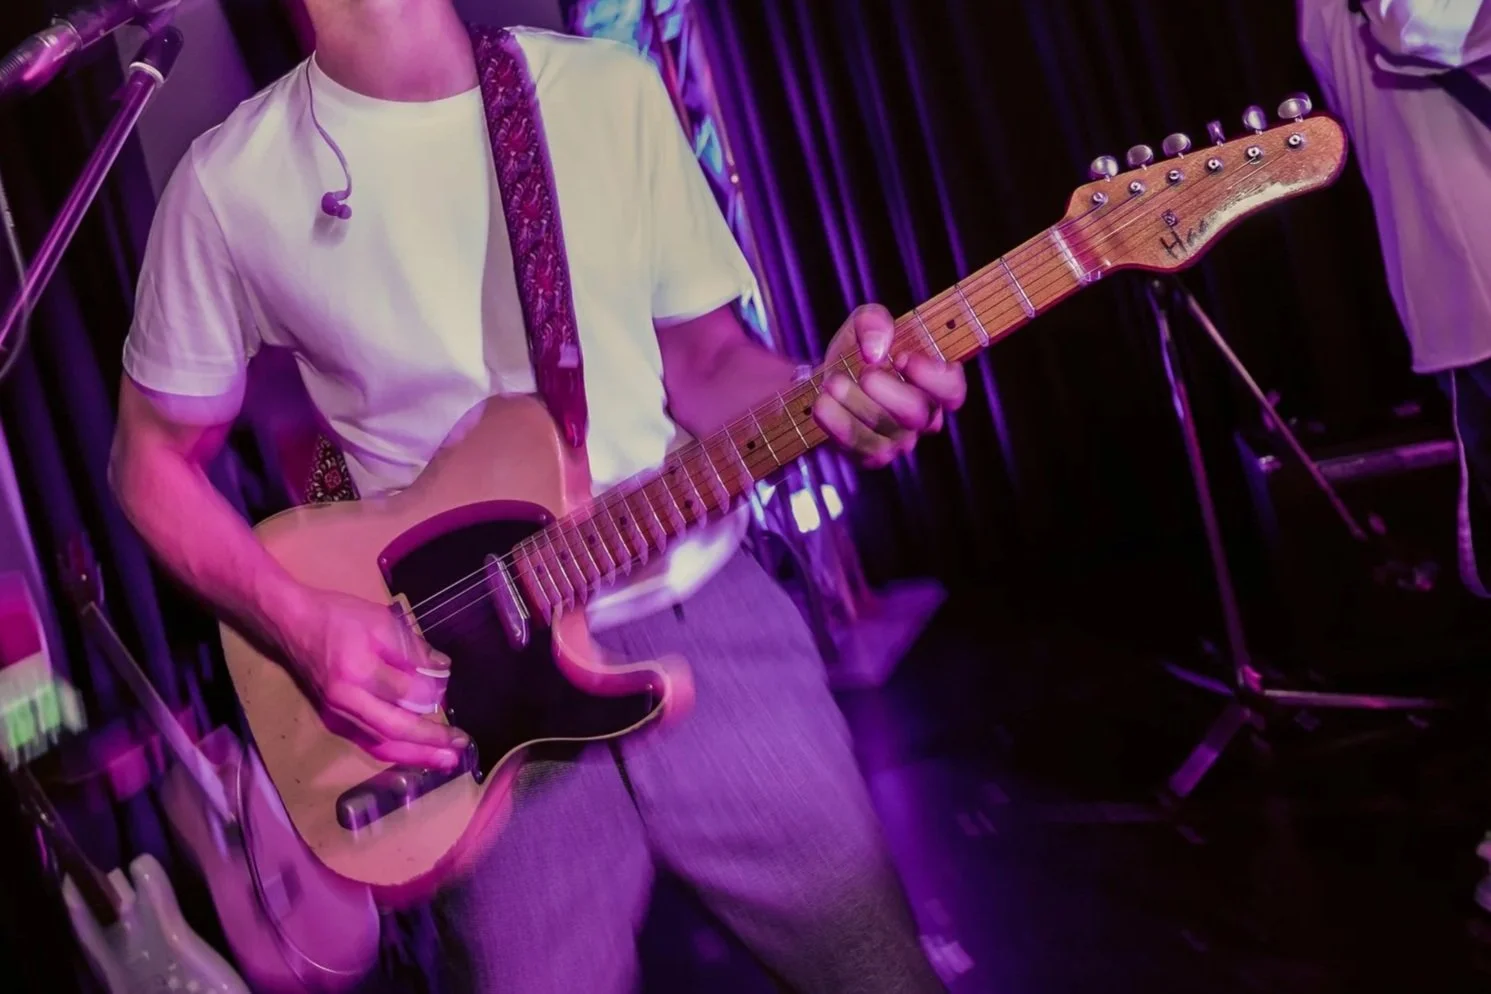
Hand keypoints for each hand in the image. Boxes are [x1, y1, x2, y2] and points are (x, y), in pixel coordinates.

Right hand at [279, 588, 467, 769]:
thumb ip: (413, 649)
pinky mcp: (334, 721)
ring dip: (416, 756)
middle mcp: (345, 700)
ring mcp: (336, 715)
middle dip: (429, 743)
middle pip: (392, 730)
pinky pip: (368, 743)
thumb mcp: (381, 621)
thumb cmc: (339, 617)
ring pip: (380, 745)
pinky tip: (417, 754)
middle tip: (459, 749)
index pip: (402, 693)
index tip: (447, 694)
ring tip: (446, 760)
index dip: (430, 696)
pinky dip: (396, 751)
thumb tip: (442, 672)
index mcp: (356, 671)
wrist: (293, 624)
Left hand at [812, 304, 966, 467]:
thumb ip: (874, 322)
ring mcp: (898, 440)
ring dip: (855, 403)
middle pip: (917, 413)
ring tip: (832, 381)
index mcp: (934, 385)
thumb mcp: (865, 322)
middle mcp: (922, 417)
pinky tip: (822, 403)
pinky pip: (858, 445)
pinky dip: (837, 423)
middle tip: (864, 374)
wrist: (829, 378)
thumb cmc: (860, 349)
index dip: (932, 377)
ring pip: (886, 431)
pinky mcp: (869, 454)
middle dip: (888, 391)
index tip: (902, 358)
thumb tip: (875, 352)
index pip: (952, 390)